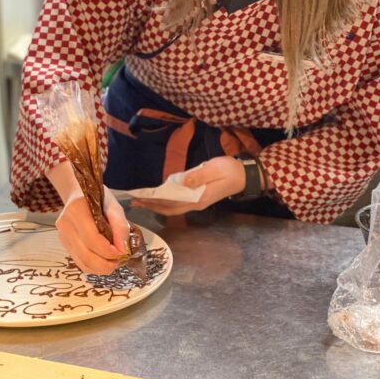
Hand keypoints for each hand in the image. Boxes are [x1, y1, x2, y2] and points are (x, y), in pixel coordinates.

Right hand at [55, 187, 129, 274]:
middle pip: (86, 255)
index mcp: (76, 211)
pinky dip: (95, 267)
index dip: (108, 251)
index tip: (123, 252)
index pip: (91, 239)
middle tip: (121, 260)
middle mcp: (65, 225)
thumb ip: (120, 225)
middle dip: (107, 264)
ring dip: (102, 268)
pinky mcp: (65, 245)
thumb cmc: (97, 198)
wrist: (78, 195)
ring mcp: (63, 237)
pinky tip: (105, 260)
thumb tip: (123, 248)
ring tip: (115, 261)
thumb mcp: (113, 206)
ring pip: (83, 263)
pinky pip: (80, 263)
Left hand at [131, 156, 245, 215]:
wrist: (244, 175)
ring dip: (157, 204)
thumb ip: (198, 176)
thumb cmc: (230, 170)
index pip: (172, 204)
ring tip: (142, 199)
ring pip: (173, 206)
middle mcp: (196, 203)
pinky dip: (166, 200)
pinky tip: (158, 195)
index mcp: (198, 198)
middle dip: (152, 205)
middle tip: (135, 201)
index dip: (155, 203)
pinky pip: (178, 201)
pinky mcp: (197, 197)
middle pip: (170, 209)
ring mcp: (197, 201)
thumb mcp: (214, 169)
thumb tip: (182, 182)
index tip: (141, 199)